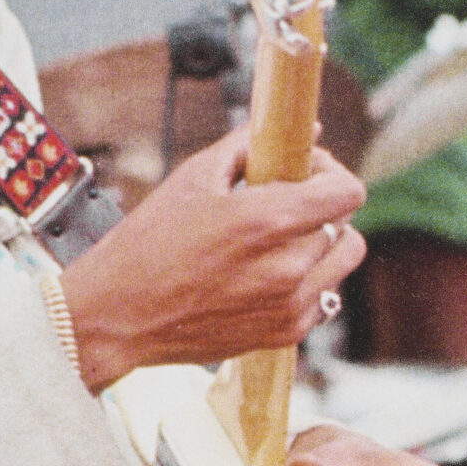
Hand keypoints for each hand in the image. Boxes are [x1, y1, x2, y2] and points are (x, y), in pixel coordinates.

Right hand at [59, 133, 366, 390]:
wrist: (119, 316)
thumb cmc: (149, 243)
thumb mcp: (195, 178)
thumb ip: (252, 147)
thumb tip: (302, 131)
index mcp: (268, 221)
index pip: (348, 192)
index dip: (330, 174)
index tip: (306, 172)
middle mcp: (288, 267)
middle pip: (346, 224)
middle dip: (321, 207)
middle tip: (285, 203)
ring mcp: (290, 305)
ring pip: (341, 262)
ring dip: (321, 245)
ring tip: (279, 241)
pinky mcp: (285, 334)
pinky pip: (323, 297)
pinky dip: (306, 282)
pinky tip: (266, 274)